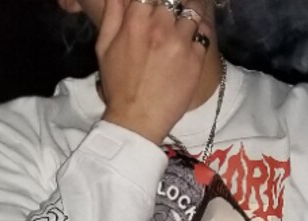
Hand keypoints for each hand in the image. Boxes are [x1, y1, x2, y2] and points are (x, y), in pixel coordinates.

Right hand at [98, 0, 208, 145]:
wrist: (137, 122)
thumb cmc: (118, 85)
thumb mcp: (104, 46)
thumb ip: (112, 12)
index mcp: (136, 19)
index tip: (154, 6)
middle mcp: (161, 26)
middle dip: (171, 5)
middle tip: (170, 17)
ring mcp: (181, 42)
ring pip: (192, 11)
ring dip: (188, 15)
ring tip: (184, 24)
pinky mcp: (196, 59)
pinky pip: (204, 34)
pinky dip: (200, 33)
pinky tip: (194, 39)